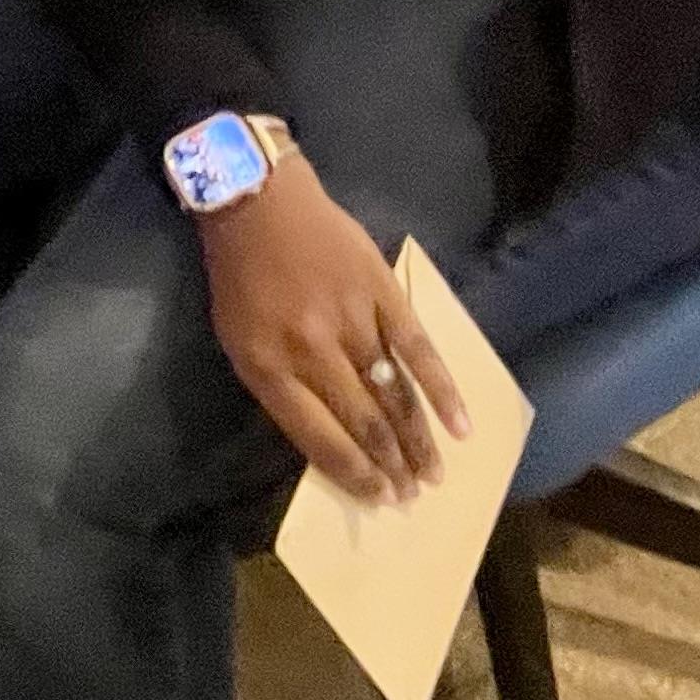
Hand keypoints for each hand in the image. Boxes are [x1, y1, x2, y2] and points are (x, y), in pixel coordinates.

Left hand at [195, 158, 470, 505]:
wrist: (258, 202)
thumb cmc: (242, 276)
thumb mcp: (238, 339)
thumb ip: (280, 385)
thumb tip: (329, 435)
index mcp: (266, 366)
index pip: (316, 435)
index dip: (350, 472)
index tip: (376, 497)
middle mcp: (311, 349)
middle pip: (361, 420)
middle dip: (389, 465)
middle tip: (411, 496)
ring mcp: (351, 320)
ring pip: (392, 392)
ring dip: (417, 440)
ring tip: (433, 474)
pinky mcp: (382, 292)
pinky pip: (419, 349)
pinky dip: (441, 389)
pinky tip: (460, 425)